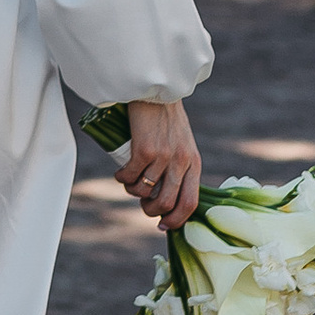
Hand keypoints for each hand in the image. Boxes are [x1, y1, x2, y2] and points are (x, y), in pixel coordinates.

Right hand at [113, 98, 199, 230]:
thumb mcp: (182, 144)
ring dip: (133, 192)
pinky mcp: (144, 150)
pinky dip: (121, 179)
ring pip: (144, 192)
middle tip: (142, 203)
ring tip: (130, 181)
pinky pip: (129, 177)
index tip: (163, 225)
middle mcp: (181, 162)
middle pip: (166, 203)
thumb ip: (179, 166)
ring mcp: (163, 157)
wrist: (156, 89)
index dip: (176, 220)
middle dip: (150, 211)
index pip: (191, 203)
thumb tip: (164, 196)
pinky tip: (120, 173)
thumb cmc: (167, 117)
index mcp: (194, 163)